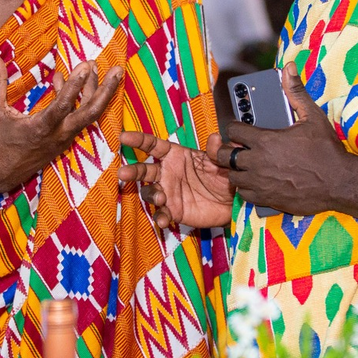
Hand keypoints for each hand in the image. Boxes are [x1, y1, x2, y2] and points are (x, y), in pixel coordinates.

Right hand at [0, 52, 122, 189]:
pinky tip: (77, 81)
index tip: (86, 66)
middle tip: (117, 69)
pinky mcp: (66, 140)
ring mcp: (65, 138)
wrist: (2, 174)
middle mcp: (59, 134)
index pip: (63, 105)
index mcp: (41, 128)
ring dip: (98, 92)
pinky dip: (83, 99)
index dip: (75, 85)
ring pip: (89, 115)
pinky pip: (80, 118)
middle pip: (90, 113)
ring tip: (102, 69)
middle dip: (106, 90)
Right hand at [117, 131, 233, 229]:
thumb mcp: (223, 161)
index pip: (153, 145)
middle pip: (144, 170)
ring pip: (149, 192)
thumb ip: (217, 151)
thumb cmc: (225, 176)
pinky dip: (160, 217)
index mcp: (176, 156)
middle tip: (123, 173)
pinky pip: (161, 214)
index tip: (124, 137)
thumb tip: (216, 138)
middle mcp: (168, 173)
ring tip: (161, 198)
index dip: (138, 139)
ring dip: (152, 195)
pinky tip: (164, 220)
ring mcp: (168, 193)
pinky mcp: (174, 211)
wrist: (233, 202)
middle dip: (132, 171)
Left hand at [215, 62, 357, 220]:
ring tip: (246, 166)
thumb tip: (288, 68)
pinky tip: (256, 182)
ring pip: (232, 177)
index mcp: (265, 140)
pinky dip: (247, 188)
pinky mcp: (267, 199)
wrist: (339, 182)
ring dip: (236, 170)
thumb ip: (296, 92)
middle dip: (227, 150)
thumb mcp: (312, 116)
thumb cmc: (326, 150)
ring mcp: (260, 183)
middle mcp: (257, 162)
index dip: (234, 126)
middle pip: (224, 156)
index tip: (239, 127)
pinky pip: (245, 195)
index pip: (233, 129)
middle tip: (236, 147)